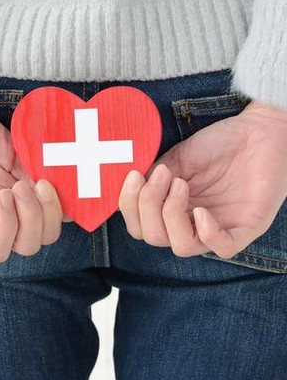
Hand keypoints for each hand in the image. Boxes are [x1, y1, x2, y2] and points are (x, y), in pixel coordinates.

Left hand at [0, 106, 70, 263]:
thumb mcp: (13, 148)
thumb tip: (65, 190)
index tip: (49, 187)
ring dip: (9, 228)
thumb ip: (37, 171)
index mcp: (18, 200)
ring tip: (2, 195)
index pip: (47, 229)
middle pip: (28, 245)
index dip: (55, 217)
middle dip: (34, 219)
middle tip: (21, 187)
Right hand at [118, 100, 286, 258]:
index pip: (139, 226)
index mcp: (170, 209)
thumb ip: (149, 178)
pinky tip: (201, 211)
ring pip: (182, 247)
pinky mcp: (246, 228)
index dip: (129, 206)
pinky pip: (223, 248)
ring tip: (181, 183)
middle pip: (154, 238)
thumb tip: (122, 187)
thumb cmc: (217, 143)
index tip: (135, 175)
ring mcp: (217, 227)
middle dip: (148, 206)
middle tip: (163, 175)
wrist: (257, 131)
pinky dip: (207, 233)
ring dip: (171, 215)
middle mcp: (190, 223)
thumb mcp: (173, 159)